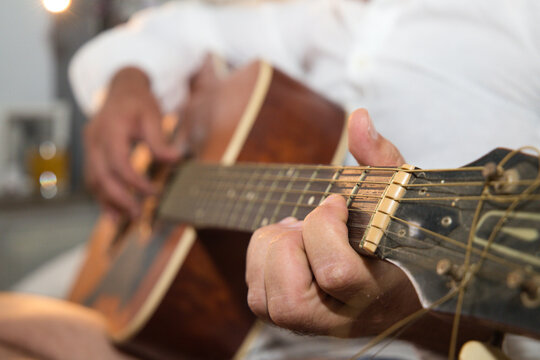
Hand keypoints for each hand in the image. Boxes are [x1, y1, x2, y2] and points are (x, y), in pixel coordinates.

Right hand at [84, 67, 180, 217]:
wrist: (121, 88)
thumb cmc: (139, 102)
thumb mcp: (153, 116)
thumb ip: (160, 140)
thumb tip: (175, 160)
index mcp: (110, 129)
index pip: (119, 163)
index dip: (135, 181)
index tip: (153, 192)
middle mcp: (94, 140)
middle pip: (101, 176)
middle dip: (119, 198)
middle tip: (138, 214)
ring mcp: (89, 147)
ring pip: (93, 180)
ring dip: (107, 201)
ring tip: (124, 218)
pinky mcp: (91, 153)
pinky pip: (93, 178)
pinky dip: (102, 195)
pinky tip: (113, 211)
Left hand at [246, 108, 416, 336]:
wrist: (396, 284)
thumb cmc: (398, 239)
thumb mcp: (398, 198)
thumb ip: (380, 160)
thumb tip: (359, 117)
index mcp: (378, 293)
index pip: (336, 273)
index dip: (326, 227)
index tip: (337, 202)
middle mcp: (340, 320)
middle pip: (290, 298)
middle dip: (292, 244)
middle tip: (311, 222)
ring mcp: (310, 324)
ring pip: (264, 299)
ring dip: (273, 250)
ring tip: (300, 232)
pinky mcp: (285, 317)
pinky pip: (254, 294)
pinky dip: (261, 258)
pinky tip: (289, 244)